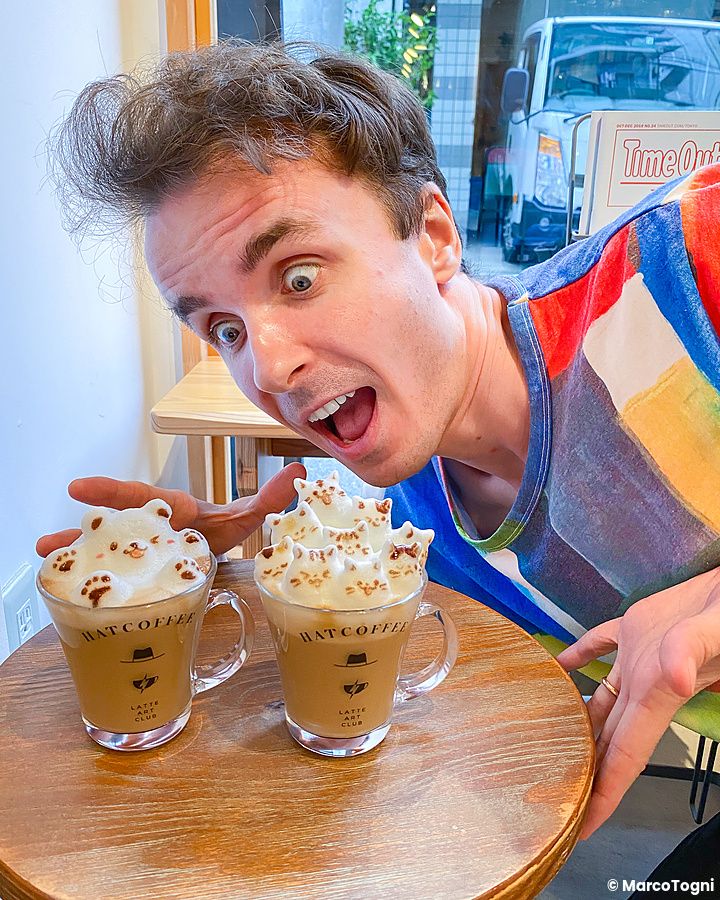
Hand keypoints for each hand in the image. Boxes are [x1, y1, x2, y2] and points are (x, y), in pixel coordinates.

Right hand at [36, 462, 305, 558]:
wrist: (220, 551)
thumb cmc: (225, 528)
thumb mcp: (246, 515)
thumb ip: (268, 498)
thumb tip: (297, 474)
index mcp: (169, 510)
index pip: (138, 497)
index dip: (109, 492)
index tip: (78, 488)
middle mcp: (147, 528)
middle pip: (111, 527)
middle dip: (79, 533)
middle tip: (46, 544)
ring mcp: (139, 552)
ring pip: (103, 553)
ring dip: (75, 561)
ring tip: (46, 570)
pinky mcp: (138, 575)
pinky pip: (112, 577)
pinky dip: (90, 584)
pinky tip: (67, 595)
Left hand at [556, 568, 719, 839]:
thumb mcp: (715, 630)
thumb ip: (693, 651)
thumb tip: (677, 678)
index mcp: (655, 693)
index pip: (625, 757)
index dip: (604, 794)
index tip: (581, 827)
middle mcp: (643, 683)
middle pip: (608, 740)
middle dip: (585, 771)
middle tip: (552, 793)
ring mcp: (638, 656)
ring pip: (601, 699)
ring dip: (578, 719)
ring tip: (548, 740)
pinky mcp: (637, 628)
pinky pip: (600, 647)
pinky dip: (578, 657)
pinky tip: (558, 665)